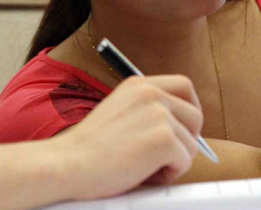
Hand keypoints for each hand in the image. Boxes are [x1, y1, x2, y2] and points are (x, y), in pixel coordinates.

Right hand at [48, 75, 204, 199]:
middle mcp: (151, 93)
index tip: (182, 129)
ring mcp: (159, 114)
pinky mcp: (164, 139)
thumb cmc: (87, 149)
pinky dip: (168, 175)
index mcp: (139, 85)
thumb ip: (146, 111)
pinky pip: (185, 162)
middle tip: (164, 157)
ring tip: (142, 167)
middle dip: (187, 139)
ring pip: (191, 143)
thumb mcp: (119, 113)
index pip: (184, 86)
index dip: (189, 109)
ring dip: (172, 161)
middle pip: (195, 115)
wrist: (66, 164)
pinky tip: (142, 174)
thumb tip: (180, 127)